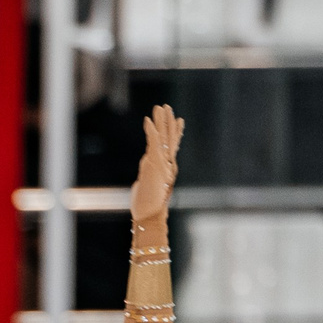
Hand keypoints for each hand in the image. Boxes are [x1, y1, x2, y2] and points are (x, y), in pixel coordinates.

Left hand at [130, 104, 183, 222]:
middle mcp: (167, 164)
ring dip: (161, 121)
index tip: (180, 121)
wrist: (150, 215)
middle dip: (169, 122)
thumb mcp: (149, 189)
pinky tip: (148, 120)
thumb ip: (148, 181)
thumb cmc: (148, 206)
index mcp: (167, 168)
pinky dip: (151, 131)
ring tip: (160, 107)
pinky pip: (153, 143)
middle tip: (168, 107)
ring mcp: (162, 163)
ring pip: (163, 137)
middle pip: (170, 139)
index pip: (172, 147)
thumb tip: (142, 180)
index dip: (176, 133)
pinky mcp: (154, 163)